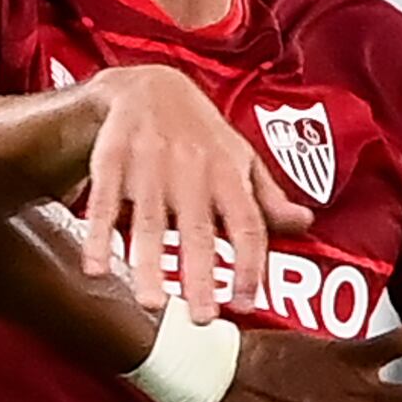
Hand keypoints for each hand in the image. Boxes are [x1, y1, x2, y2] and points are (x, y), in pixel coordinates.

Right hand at [75, 64, 306, 324]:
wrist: (148, 83)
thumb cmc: (200, 133)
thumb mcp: (240, 158)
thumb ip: (267, 198)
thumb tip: (306, 224)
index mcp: (228, 172)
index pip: (247, 224)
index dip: (250, 264)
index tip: (246, 303)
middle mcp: (192, 168)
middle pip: (198, 228)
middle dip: (201, 273)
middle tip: (203, 318)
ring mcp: (149, 163)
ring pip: (149, 220)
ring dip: (148, 262)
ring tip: (151, 303)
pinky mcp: (111, 158)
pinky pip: (104, 200)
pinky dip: (98, 234)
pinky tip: (95, 268)